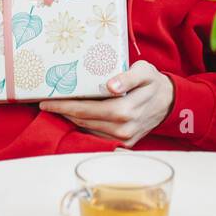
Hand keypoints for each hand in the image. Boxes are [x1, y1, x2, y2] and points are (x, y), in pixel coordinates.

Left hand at [38, 60, 173, 145]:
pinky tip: (75, 116)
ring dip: (71, 120)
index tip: (46, 101)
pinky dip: (85, 127)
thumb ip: (128, 77)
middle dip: (63, 112)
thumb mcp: (144, 72)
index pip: (87, 110)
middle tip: (46, 103)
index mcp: (126, 111)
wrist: (169, 101)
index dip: (64, 106)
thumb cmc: (153, 82)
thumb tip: (111, 86)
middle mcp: (124, 129)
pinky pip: (98, 136)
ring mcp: (124, 139)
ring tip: (57, 108)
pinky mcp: (125, 144)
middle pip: (84, 121)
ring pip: (89, 130)